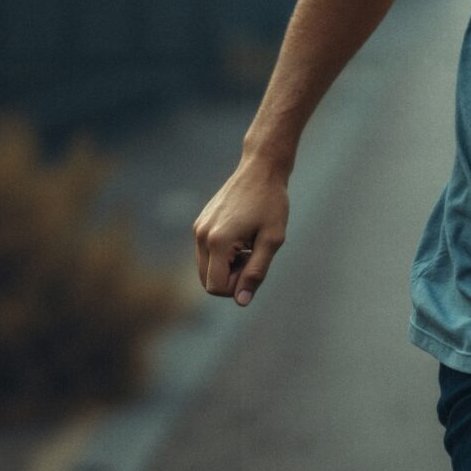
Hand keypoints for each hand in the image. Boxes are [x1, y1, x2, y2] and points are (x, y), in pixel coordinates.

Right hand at [193, 158, 290, 305]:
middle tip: (253, 256)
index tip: (255, 266)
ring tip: (248, 247)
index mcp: (218, 242)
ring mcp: (198, 228)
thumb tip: (241, 301)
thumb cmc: (271, 203)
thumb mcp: (272, 240)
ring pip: (205, 269)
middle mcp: (201, 236)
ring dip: (227, 268)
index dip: (236, 287)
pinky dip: (222, 256)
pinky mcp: (200, 223)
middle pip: (207, 282)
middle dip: (230, 279)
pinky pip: (206, 254)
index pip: (215, 287)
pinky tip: (241, 237)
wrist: (261, 169)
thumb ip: (256, 272)